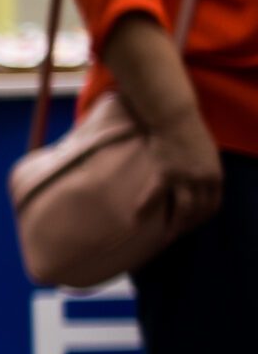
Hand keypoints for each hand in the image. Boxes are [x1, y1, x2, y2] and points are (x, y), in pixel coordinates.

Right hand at [144, 111, 224, 232]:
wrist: (175, 117)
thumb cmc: (188, 131)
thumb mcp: (206, 153)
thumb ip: (204, 170)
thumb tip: (198, 184)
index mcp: (215, 175)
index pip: (213, 205)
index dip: (202, 218)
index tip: (191, 225)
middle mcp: (204, 179)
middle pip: (199, 211)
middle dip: (189, 226)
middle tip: (176, 234)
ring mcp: (185, 177)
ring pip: (184, 209)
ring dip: (175, 225)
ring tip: (165, 236)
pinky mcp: (165, 173)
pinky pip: (155, 196)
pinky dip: (145, 208)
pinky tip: (136, 219)